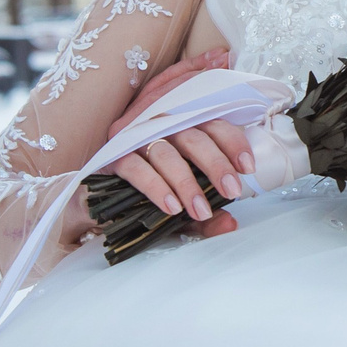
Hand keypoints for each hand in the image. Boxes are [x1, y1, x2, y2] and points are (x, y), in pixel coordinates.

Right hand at [73, 47, 252, 239]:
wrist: (99, 198)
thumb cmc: (147, 194)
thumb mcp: (182, 206)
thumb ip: (205, 217)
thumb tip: (230, 224)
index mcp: (183, 126)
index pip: (213, 122)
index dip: (232, 142)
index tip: (247, 167)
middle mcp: (160, 125)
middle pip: (194, 136)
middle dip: (216, 164)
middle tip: (231, 190)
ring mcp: (135, 138)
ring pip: (167, 152)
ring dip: (187, 183)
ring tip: (200, 209)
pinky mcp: (113, 155)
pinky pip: (136, 168)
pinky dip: (156, 187)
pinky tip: (171, 207)